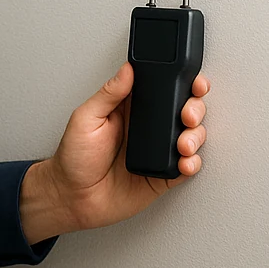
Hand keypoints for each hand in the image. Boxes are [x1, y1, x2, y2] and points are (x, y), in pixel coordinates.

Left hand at [25, 62, 209, 236]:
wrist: (73, 198)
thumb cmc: (73, 159)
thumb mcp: (86, 118)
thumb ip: (108, 93)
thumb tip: (127, 69)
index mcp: (130, 108)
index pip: (163, 88)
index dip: (183, 82)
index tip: (193, 81)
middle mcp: (148, 128)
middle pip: (184, 110)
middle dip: (195, 109)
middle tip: (187, 115)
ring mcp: (157, 151)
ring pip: (191, 137)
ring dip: (195, 136)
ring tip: (183, 143)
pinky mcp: (162, 175)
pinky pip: (187, 167)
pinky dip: (192, 163)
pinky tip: (185, 162)